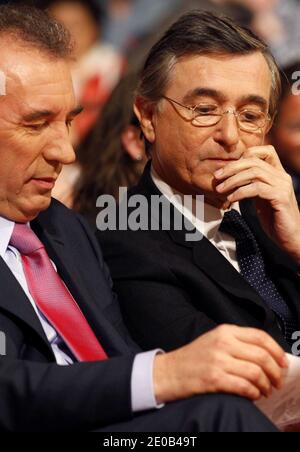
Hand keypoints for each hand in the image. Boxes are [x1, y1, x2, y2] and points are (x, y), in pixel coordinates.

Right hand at [153, 325, 287, 403]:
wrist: (168, 372)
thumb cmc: (193, 358)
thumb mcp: (214, 340)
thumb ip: (237, 343)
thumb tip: (266, 355)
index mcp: (225, 331)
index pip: (260, 336)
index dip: (276, 350)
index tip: (283, 362)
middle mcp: (222, 343)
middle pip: (261, 355)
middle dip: (275, 372)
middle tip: (276, 381)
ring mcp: (218, 360)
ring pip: (256, 372)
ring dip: (265, 385)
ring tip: (264, 390)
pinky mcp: (214, 378)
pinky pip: (244, 386)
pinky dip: (253, 393)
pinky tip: (252, 395)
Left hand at [214, 146, 299, 264]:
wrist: (291, 238)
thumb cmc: (275, 220)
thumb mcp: (261, 198)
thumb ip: (252, 186)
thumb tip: (232, 179)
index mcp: (278, 174)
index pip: (265, 151)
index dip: (245, 155)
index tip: (227, 169)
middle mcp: (282, 176)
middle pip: (254, 161)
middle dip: (232, 168)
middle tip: (217, 177)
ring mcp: (282, 186)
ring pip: (254, 173)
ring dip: (233, 180)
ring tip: (220, 190)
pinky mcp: (280, 197)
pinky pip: (256, 188)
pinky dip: (240, 192)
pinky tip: (231, 199)